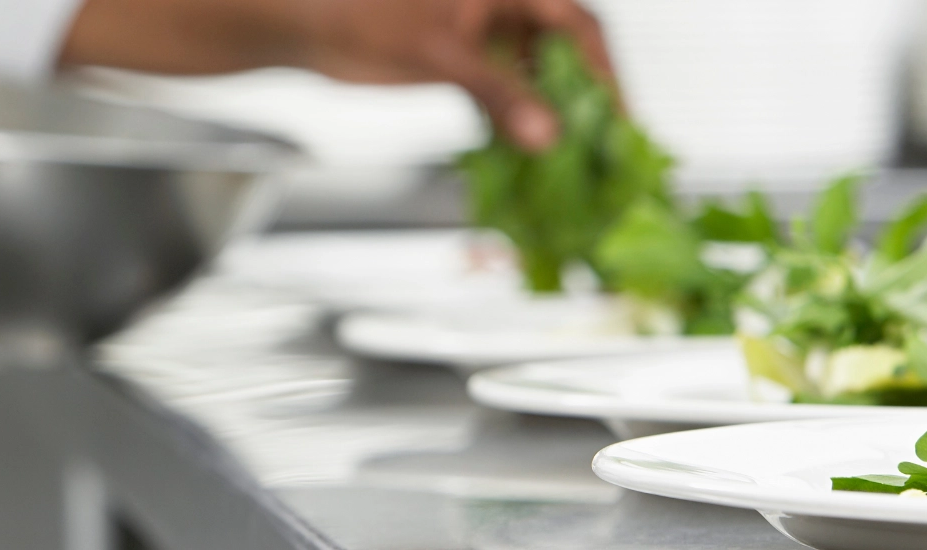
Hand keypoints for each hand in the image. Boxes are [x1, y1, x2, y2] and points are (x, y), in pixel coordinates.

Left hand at [60, 0, 615, 150]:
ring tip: (572, 169)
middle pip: (564, 58)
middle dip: (585, 105)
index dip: (606, 74)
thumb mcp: (440, 56)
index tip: (620, 119)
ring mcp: (484, 38)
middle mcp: (503, 10)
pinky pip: (504, 98)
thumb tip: (546, 133)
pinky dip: (516, 129)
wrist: (306, 27)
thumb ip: (497, 93)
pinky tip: (526, 164)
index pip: (578, 27)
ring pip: (536, 81)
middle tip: (604, 155)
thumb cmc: (364, 17)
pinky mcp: (463, 65)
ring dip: (552, 122)